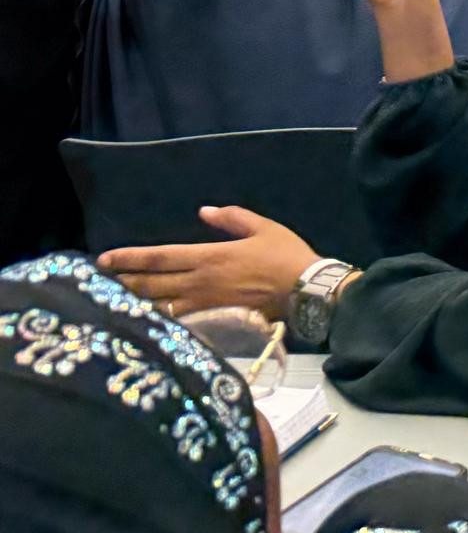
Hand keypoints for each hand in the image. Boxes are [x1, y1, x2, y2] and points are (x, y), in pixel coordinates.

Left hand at [101, 206, 318, 321]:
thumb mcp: (263, 227)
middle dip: (122, 282)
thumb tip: (204, 211)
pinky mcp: (213, 320)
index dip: (130, 258)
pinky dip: (158, 320)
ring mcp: (204, 304)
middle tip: (97, 282)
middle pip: (151, 284)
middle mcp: (199, 282)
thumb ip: (232, 218)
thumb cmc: (285, 255)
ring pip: (159, 306)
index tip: (104, 259)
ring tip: (113, 301)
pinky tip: (146, 320)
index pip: (160, 257)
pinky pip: (177, 321)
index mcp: (209, 256)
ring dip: (134, 303)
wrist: (304, 290)